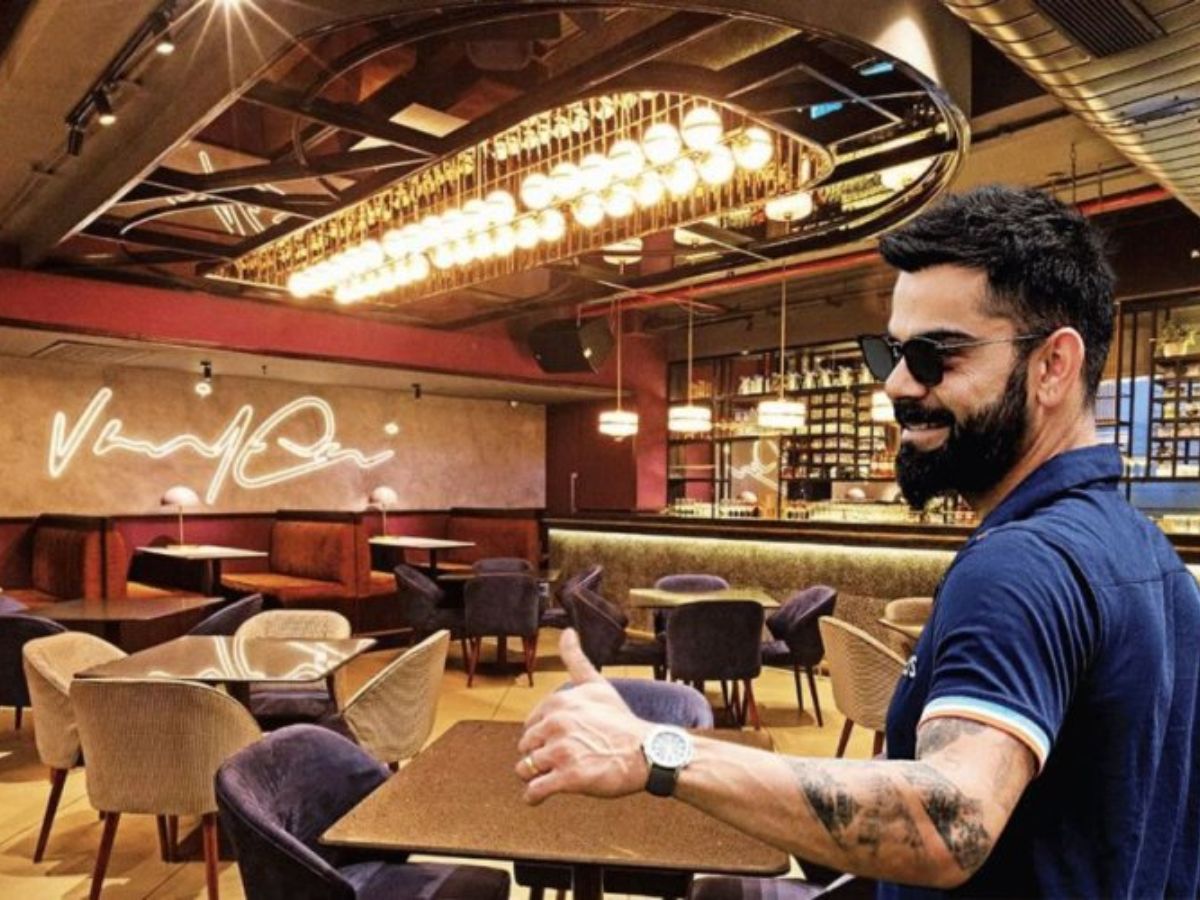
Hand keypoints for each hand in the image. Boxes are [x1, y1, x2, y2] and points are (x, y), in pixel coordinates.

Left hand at [516, 628, 651, 804]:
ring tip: (557, 776)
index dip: (544, 736)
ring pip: (525, 769)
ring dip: (536, 776)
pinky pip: (534, 791)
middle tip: (565, 760)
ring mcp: (562, 751)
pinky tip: (538, 798)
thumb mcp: (597, 685)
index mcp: (558, 702)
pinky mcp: (569, 778)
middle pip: (525, 747)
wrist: (648, 753)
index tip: (566, 740)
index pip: (530, 725)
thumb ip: (576, 659)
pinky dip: (533, 797)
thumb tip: (567, 631)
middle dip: (540, 756)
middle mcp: (556, 724)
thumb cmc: (622, 721)